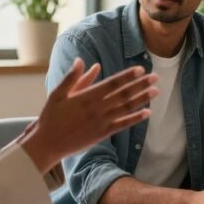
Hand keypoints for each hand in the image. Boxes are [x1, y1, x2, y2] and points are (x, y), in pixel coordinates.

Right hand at [22, 58, 157, 171]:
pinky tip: (147, 113)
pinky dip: (135, 118)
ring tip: (156, 91)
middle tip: (156, 77)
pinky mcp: (102, 134)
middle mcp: (97, 108)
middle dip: (141, 84)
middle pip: (124, 94)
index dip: (127, 76)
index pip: (112, 83)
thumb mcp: (57, 93)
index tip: (140, 69)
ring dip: (143, 99)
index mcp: (87, 96)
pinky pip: (123, 124)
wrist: (47, 143)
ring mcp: (101, 121)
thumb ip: (72, 77)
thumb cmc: (51, 117)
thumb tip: (81, 60)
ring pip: (126, 108)